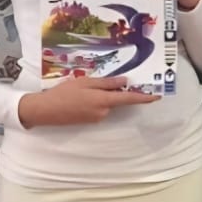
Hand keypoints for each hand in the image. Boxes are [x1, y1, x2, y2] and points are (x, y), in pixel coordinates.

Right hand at [18, 75, 159, 127]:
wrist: (44, 110)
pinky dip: (96, 100)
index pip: (129, 99)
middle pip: (116, 100)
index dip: (144, 98)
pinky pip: (99, 108)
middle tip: (99, 80)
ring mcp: (96, 118)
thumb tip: (125, 82)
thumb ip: (106, 83)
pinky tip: (81, 95)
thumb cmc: (64, 93)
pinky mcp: (89, 121)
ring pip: (106, 103)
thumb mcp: (86, 82)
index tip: (157, 96)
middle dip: (113, 90)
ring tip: (83, 87)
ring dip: (102, 95)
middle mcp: (103, 112)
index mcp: (103, 101)